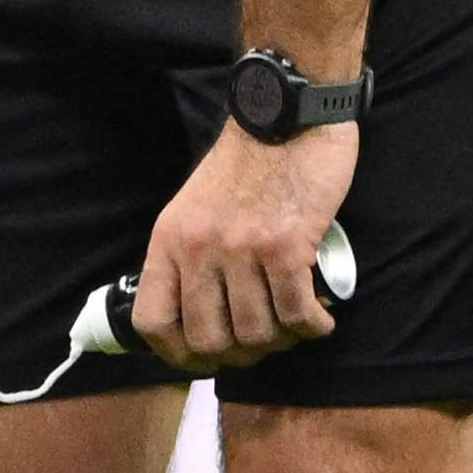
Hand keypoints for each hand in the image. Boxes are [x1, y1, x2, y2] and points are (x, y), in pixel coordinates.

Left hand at [131, 118, 358, 373]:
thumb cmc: (245, 167)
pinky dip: (313, 326)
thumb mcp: (194, 209)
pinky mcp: (286, 246)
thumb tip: (199, 321)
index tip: (208, 356)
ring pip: (258, 335)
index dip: (178, 355)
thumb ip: (190, 259)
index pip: (153, 322)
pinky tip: (319, 315)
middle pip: (210, 341)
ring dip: (282, 339)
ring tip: (293, 318)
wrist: (283, 117)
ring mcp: (241, 249)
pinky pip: (298, 317)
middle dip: (241, 354)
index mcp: (169, 240)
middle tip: (263, 337)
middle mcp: (198, 248)